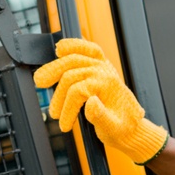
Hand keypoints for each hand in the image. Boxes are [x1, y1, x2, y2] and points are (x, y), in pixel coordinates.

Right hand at [34, 38, 167, 164]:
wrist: (134, 126)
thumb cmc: (123, 129)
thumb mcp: (113, 129)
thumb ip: (101, 117)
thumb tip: (90, 101)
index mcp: (108, 86)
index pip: (77, 91)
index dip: (67, 109)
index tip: (64, 126)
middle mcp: (105, 72)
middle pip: (70, 73)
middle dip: (58, 93)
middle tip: (52, 112)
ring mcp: (103, 67)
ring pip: (73, 60)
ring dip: (53, 70)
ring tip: (40, 82)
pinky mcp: (102, 66)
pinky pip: (88, 48)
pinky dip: (73, 46)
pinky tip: (59, 49)